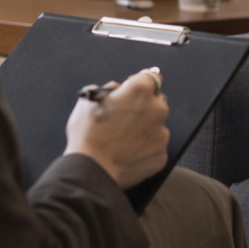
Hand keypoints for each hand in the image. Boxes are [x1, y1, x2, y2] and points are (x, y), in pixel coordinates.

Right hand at [64, 69, 169, 188]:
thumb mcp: (89, 101)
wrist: (91, 170)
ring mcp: (161, 133)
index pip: (151, 77)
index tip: (135, 89)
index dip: (141, 83)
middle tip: (125, 118)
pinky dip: (145, 149)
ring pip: (157, 125)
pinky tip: (128, 153)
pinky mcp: (161, 154)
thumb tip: (116, 89)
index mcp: (140, 90)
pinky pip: (155, 147)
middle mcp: (157, 108)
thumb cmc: (87, 135)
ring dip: (145, 129)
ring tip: (123, 140)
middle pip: (157, 101)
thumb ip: (108, 89)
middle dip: (144, 106)